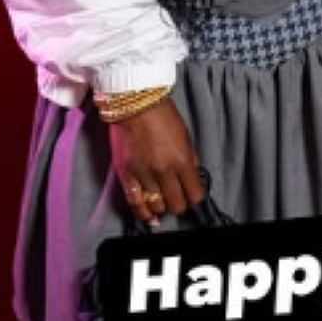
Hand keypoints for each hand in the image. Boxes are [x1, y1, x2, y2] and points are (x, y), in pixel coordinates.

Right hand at [109, 99, 206, 222]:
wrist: (134, 103)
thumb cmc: (163, 116)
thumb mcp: (186, 136)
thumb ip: (190, 159)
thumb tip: (192, 178)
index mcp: (182, 161)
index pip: (195, 195)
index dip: (195, 198)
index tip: (193, 195)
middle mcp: (164, 172)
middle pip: (177, 205)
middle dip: (180, 204)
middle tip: (177, 197)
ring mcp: (143, 175)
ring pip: (157, 207)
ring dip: (162, 206)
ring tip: (162, 201)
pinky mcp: (126, 175)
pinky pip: (135, 203)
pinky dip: (143, 212)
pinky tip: (148, 216)